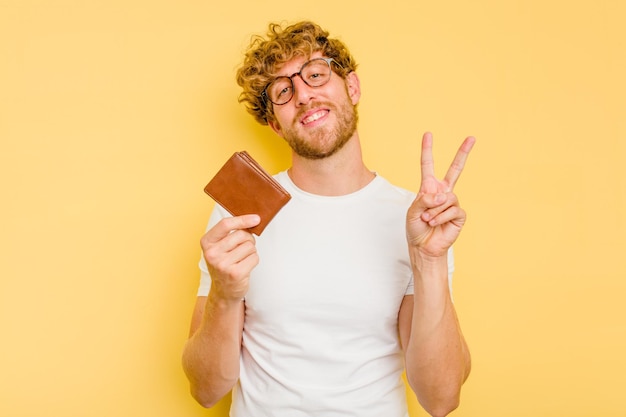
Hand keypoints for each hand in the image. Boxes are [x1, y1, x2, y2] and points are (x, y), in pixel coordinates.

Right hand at [200, 214, 260, 300]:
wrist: (223, 291)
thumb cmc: (224, 264)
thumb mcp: (220, 246)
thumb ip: (231, 232)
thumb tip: (253, 220)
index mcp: (207, 242)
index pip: (225, 224)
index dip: (242, 219)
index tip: (255, 218)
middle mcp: (212, 253)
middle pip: (241, 235)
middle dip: (248, 239)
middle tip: (243, 248)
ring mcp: (223, 264)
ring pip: (250, 246)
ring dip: (251, 251)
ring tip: (242, 259)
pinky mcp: (235, 274)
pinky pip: (254, 257)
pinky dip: (253, 260)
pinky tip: (245, 266)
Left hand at [406, 132, 474, 257]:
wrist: (424, 247)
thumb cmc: (416, 228)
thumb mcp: (412, 211)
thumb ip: (424, 200)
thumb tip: (442, 196)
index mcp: (428, 188)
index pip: (428, 166)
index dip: (427, 150)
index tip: (428, 134)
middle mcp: (442, 193)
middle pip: (455, 169)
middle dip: (463, 153)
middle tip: (472, 137)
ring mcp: (452, 203)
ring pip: (447, 198)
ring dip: (434, 211)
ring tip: (427, 220)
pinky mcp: (459, 214)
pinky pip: (452, 210)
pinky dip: (441, 217)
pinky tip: (435, 223)